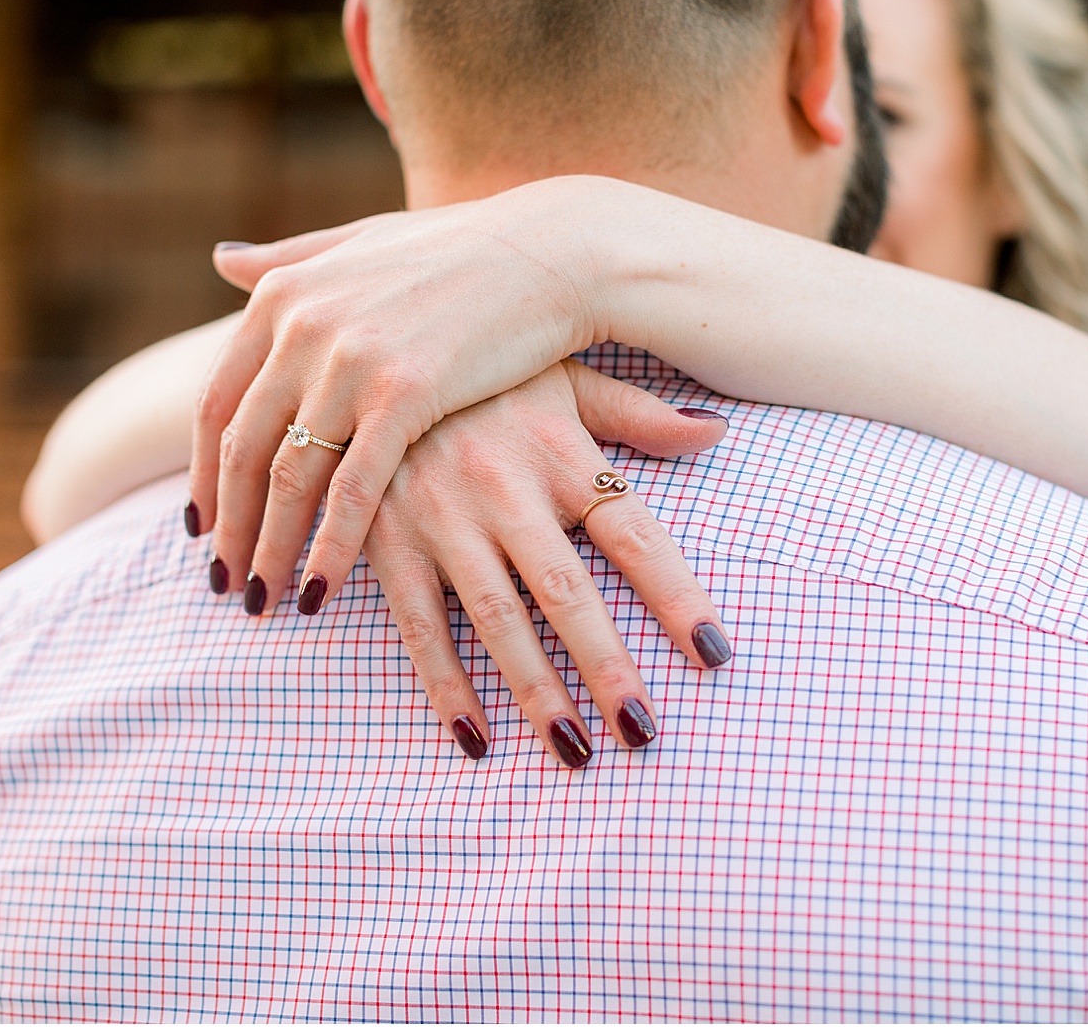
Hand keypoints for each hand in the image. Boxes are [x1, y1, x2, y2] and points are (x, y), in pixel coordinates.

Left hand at [191, 178, 639, 615]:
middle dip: (230, 529)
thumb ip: (289, 258)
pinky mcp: (403, 394)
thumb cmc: (465, 249)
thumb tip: (219, 258)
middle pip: (241, 450)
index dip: (203, 473)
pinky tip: (318, 591)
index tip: (205, 528)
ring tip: (264, 603)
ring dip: (269, 549)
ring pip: (287, 478)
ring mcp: (349, 360)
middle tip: (226, 585)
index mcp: (282, 295)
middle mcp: (300, 325)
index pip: (216, 403)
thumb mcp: (361, 241)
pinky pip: (351, 490)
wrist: (551, 252)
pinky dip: (329, 549)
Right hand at [356, 361, 733, 766]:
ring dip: (536, 690)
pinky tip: (475, 738)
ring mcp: (441, 516)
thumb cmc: (484, 369)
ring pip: (497, 619)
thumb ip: (639, 415)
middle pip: (569, 592)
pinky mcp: (386, 539)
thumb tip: (718, 432)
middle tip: (643, 734)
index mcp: (560, 450)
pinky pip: (418, 624)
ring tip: (575, 751)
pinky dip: (444, 684)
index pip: (635, 535)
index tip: (714, 655)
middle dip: (607, 667)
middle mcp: (506, 487)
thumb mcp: (564, 374)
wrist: (369, 337)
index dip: (677, 596)